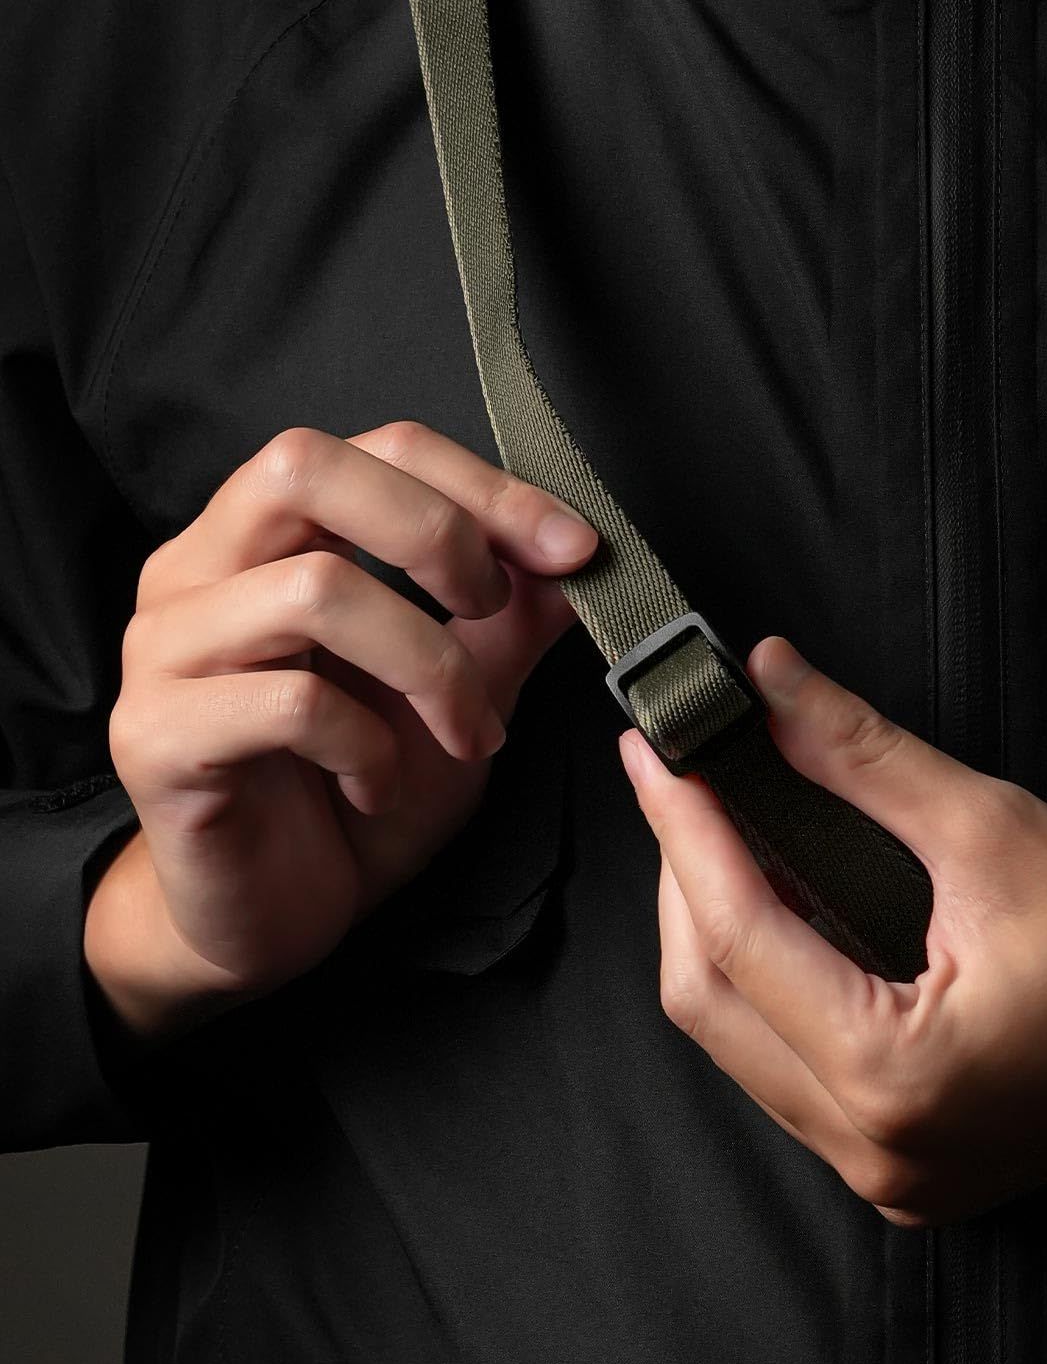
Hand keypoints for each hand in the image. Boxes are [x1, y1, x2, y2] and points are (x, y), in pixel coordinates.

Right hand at [88, 421, 598, 1039]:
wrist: (274, 915)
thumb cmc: (359, 793)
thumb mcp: (459, 695)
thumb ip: (507, 623)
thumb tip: (574, 558)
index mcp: (269, 537)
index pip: (372, 447)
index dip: (483, 486)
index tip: (573, 548)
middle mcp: (199, 570)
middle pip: (303, 466)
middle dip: (435, 531)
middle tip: (492, 611)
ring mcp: (166, 650)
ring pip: (311, 588)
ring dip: (426, 664)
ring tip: (467, 734)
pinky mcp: (155, 736)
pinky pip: (288, 703)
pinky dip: (367, 746)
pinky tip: (379, 788)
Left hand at [618, 635, 1046, 1225]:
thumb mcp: (990, 828)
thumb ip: (858, 753)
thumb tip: (770, 682)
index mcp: (897, 1078)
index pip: (740, 936)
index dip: (684, 829)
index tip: (653, 752)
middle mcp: (876, 1146)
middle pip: (711, 999)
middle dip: (683, 879)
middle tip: (676, 780)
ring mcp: (883, 1166)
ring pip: (734, 1036)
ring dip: (712, 926)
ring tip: (711, 826)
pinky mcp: (895, 1156)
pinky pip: (780, 1062)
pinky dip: (758, 978)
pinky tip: (763, 899)